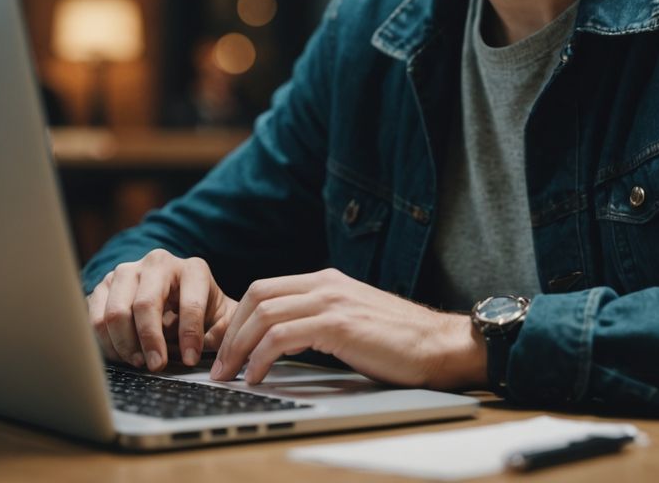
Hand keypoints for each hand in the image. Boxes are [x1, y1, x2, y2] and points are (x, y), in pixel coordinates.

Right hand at [87, 249, 236, 371]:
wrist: (172, 293)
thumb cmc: (200, 309)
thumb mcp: (222, 316)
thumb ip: (225, 329)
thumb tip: (209, 342)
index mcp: (192, 269)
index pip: (190, 302)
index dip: (190, 335)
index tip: (190, 360)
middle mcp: (158, 262)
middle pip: (145, 303)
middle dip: (150, 340)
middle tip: (156, 366)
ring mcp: (128, 271)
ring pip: (116, 311)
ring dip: (125, 344)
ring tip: (139, 361)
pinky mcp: (104, 285)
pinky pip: (94, 317)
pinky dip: (106, 342)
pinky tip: (122, 354)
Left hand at [210, 268, 486, 390]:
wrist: (439, 344)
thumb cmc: (400, 342)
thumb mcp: (353, 321)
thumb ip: (321, 322)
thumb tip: (284, 343)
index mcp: (327, 281)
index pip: (266, 289)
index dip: (238, 319)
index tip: (225, 349)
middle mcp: (326, 284)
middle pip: (258, 295)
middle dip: (230, 331)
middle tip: (218, 366)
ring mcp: (332, 301)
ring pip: (264, 313)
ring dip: (238, 347)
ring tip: (229, 376)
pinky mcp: (339, 324)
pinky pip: (282, 336)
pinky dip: (261, 356)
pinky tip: (257, 376)